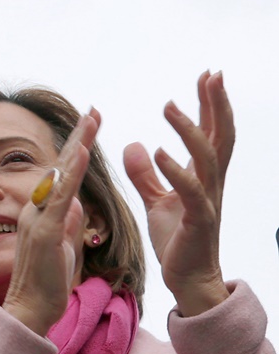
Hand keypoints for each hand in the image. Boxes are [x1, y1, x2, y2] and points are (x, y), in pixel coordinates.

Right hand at [3, 110, 100, 335]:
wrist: (29, 311)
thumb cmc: (47, 284)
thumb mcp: (64, 248)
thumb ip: (69, 224)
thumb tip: (77, 204)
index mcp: (42, 214)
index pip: (63, 175)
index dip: (77, 150)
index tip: (90, 126)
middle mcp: (36, 211)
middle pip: (60, 166)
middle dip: (79, 136)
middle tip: (94, 109)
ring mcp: (38, 219)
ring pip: (61, 175)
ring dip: (78, 145)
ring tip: (92, 119)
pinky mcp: (45, 232)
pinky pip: (61, 196)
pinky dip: (71, 172)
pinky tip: (82, 152)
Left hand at [124, 71, 232, 316]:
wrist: (186, 277)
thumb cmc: (176, 240)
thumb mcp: (156, 201)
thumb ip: (146, 175)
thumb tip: (133, 144)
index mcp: (202, 177)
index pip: (211, 133)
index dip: (210, 105)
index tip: (207, 76)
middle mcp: (211, 184)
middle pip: (220, 136)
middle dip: (216, 105)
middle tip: (212, 75)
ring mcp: (207, 201)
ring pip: (207, 158)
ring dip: (188, 130)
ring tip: (169, 106)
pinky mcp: (197, 220)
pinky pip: (190, 191)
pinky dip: (175, 170)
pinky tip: (159, 151)